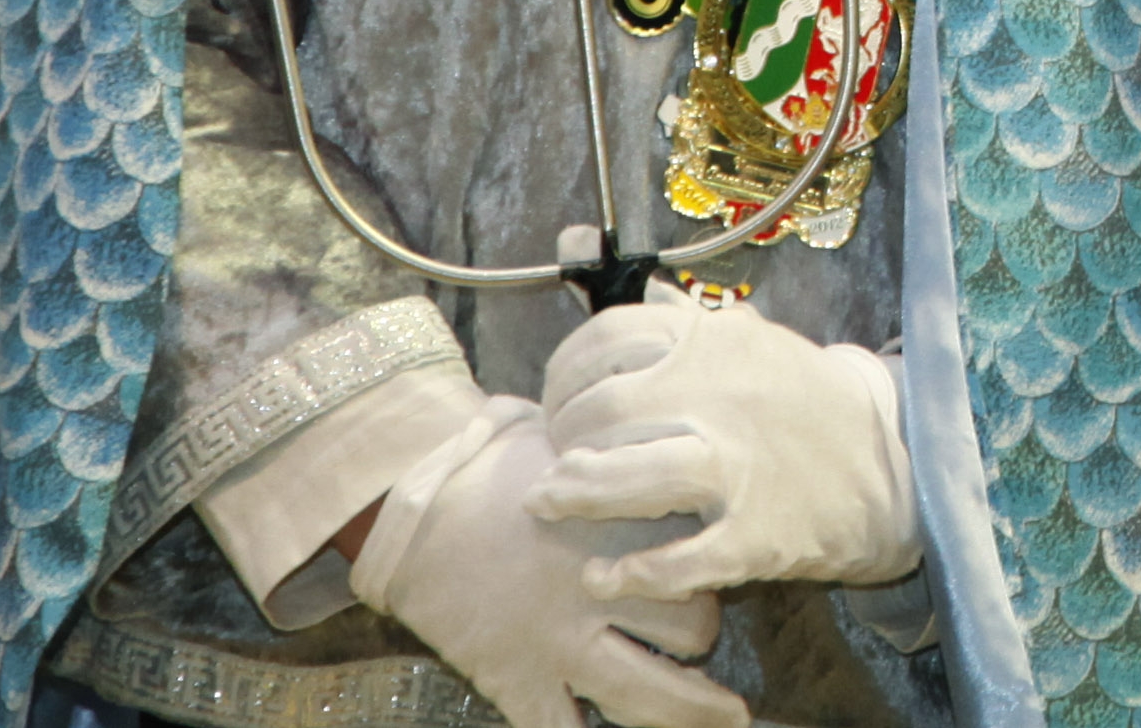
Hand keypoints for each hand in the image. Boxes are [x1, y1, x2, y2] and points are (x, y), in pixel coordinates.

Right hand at [350, 398, 739, 727]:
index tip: (729, 564)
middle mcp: (600, 590)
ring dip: (691, 711)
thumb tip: (682, 441)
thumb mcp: (573, 451)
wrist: (411, 511)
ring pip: (648, 696)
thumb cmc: (495, 469)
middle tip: (705, 639)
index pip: (705, 558)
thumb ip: (630, 463)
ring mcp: (559, 642)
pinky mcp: (517, 681)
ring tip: (725, 719)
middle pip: (693, 631)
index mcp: (622, 527)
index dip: (723, 563)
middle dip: (706, 637)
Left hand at [529, 287, 918, 593]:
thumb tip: (641, 288)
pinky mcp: (759, 533)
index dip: (565, 369)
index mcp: (720, 342)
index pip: (611, 338)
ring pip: (638, 478)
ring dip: (581, 494)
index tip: (556, 397)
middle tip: (553, 457)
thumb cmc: (806, 400)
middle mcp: (726, 397)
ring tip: (549, 501)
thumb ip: (691, 319)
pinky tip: (601, 574)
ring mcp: (743, 467)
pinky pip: (683, 559)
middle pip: (608, 410)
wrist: (895, 461)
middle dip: (564, 435)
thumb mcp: (755, 340)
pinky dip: (634, 571)